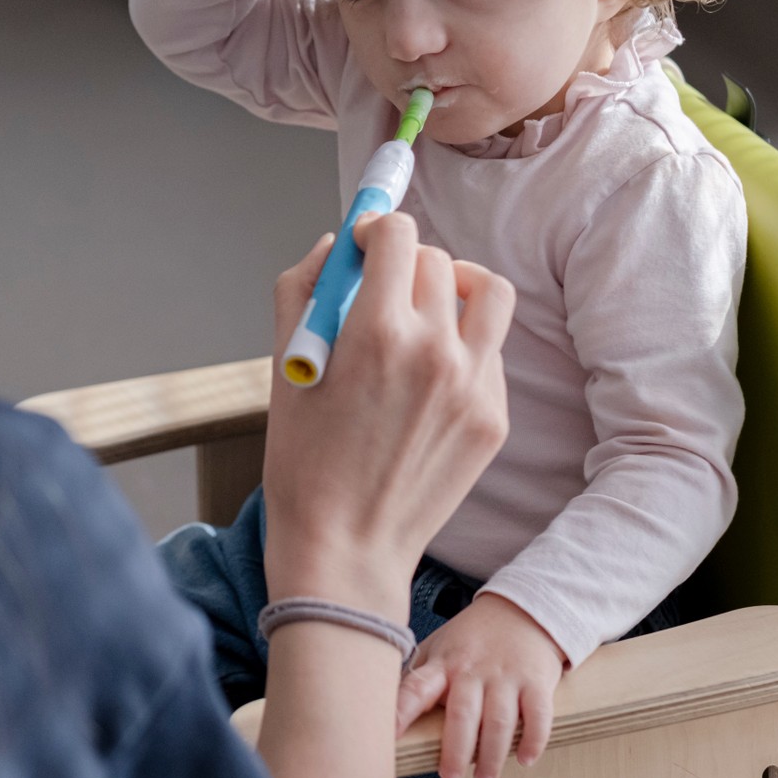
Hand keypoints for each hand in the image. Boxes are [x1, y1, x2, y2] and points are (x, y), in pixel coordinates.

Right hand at [260, 213, 514, 622]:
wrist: (347, 547)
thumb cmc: (305, 464)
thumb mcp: (284, 368)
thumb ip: (303, 290)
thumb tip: (333, 247)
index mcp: (377, 331)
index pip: (398, 234)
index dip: (377, 230)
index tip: (365, 245)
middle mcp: (435, 350)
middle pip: (437, 259)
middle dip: (405, 264)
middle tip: (382, 290)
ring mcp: (473, 385)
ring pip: (488, 291)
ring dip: (458, 286)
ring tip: (433, 307)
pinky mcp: (494, 417)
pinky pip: (492, 351)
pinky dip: (465, 344)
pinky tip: (430, 375)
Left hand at [396, 593, 566, 777]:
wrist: (522, 610)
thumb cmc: (473, 639)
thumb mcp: (439, 649)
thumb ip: (419, 679)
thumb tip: (385, 711)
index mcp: (443, 664)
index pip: (417, 687)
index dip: (401, 711)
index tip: (390, 734)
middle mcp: (473, 670)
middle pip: (462, 714)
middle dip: (455, 750)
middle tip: (449, 776)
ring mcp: (506, 676)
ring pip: (498, 721)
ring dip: (492, 755)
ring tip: (484, 777)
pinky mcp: (536, 681)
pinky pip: (537, 715)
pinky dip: (533, 740)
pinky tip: (525, 758)